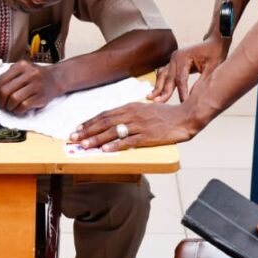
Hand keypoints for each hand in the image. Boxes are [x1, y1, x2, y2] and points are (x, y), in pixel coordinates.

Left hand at [0, 59, 63, 115]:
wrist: (56, 78)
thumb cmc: (35, 78)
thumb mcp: (21, 73)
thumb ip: (6, 83)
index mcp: (20, 66)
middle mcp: (28, 73)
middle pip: (4, 92)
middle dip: (0, 103)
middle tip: (3, 105)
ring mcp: (36, 84)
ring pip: (13, 100)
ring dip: (10, 107)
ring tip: (14, 106)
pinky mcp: (41, 96)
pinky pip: (23, 106)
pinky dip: (18, 110)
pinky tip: (21, 108)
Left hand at [69, 101, 197, 151]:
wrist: (183, 118)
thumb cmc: (165, 115)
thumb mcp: (145, 109)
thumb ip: (130, 113)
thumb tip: (114, 120)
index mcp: (131, 107)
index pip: (105, 114)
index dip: (90, 122)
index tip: (77, 128)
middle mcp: (132, 114)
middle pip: (105, 122)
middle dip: (87, 130)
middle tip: (73, 138)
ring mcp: (139, 125)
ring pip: (113, 132)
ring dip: (96, 139)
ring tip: (84, 145)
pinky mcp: (147, 136)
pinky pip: (128, 141)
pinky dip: (115, 146)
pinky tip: (105, 150)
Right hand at [149, 38, 227, 102]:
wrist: (214, 43)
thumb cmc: (215, 54)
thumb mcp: (213, 67)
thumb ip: (203, 81)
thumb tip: (194, 98)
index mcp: (184, 57)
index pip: (180, 79)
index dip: (181, 93)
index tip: (183, 105)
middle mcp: (175, 57)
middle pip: (168, 78)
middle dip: (164, 92)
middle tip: (158, 105)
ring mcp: (172, 59)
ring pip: (162, 75)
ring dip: (157, 87)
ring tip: (150, 98)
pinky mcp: (172, 62)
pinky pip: (164, 74)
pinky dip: (160, 83)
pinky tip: (157, 93)